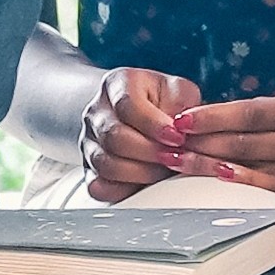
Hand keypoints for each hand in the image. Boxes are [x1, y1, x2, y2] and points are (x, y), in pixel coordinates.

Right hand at [81, 69, 200, 199]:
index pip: (127, 104)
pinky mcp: (90, 169)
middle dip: (150, 152)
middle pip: (114, 137)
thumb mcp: (179, 92)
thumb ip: (185, 105)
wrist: (143, 114)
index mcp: (117, 84)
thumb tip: (184, 130)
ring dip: (141, 173)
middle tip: (175, 157)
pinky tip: (144, 185)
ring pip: (106, 164)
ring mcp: (89, 141)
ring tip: (164, 170)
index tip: (177, 137)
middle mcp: (97, 112)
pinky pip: (99, 187)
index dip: (153, 124)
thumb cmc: (164, 102)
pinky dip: (123, 190)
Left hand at [157, 91, 274, 199]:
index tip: (180, 120)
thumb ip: (251, 114)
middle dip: (201, 143)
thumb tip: (194, 120)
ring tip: (177, 163)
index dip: (212, 117)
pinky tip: (211, 182)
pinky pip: (264, 194)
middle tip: (167, 144)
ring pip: (250, 171)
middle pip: (246, 144)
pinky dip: (235, 187)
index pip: (250, 113)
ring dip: (208, 167)